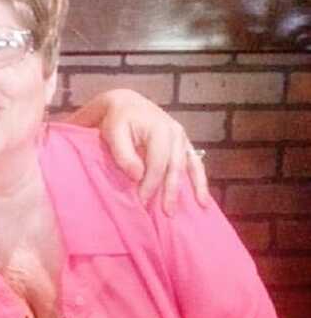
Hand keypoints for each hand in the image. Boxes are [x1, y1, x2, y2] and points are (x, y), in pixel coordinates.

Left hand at [82, 89, 209, 214]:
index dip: (150, 184)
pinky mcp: (184, 144)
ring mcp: (182, 138)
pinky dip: (200, 180)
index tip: (141, 202)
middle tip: (167, 213)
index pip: (157, 163)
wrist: (126, 105)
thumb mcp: (113, 134)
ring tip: (199, 207)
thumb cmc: (117, 121)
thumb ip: (124, 155)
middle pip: (175, 167)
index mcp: (159, 129)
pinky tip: (204, 199)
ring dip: (194, 188)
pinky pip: (195, 163)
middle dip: (171, 191)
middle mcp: (175, 133)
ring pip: (189, 166)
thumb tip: (138, 176)